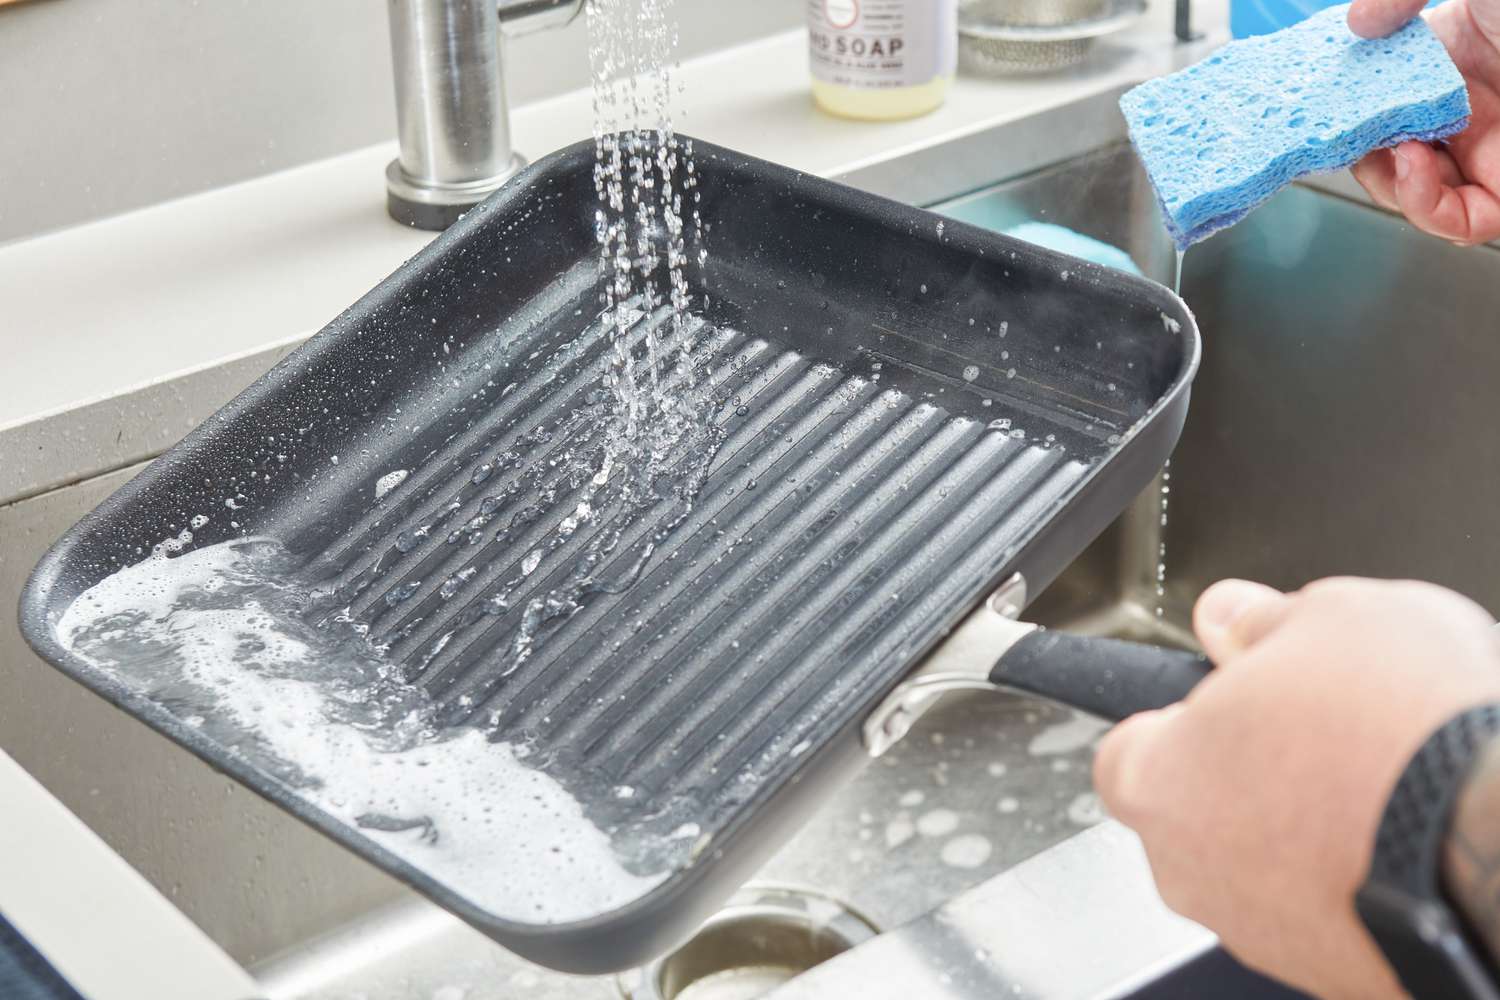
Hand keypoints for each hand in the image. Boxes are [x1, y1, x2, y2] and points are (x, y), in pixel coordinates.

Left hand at [1094, 577, 1499, 999]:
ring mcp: (1258, 932)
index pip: (1128, 748)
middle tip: (1316, 732)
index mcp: (1159, 779)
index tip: (1230, 697)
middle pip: (1196, 809)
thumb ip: (1258, 620)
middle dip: (1248, 772)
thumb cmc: (1415, 735)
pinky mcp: (1329, 973)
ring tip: (1377, 784)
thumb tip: (1230, 614)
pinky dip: (1354, 879)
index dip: (1183, 716)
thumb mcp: (1334, 616)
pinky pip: (1324, 910)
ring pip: (1259, 866)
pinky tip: (1403, 841)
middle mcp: (1189, 871)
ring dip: (1303, 829)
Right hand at [1347, 0, 1499, 244]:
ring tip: (1393, 147)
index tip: (1325, 111)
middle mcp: (1470, 106)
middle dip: (1362, 151)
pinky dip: (1421, 203)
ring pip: (1417, 192)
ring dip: (1388, 179)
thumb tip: (1354, 26)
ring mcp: (1490, 149)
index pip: (1385, 98)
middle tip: (1349, 135)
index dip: (1350, 111)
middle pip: (1391, 152)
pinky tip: (1413, 166)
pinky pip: (1455, 218)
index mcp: (1456, 57)